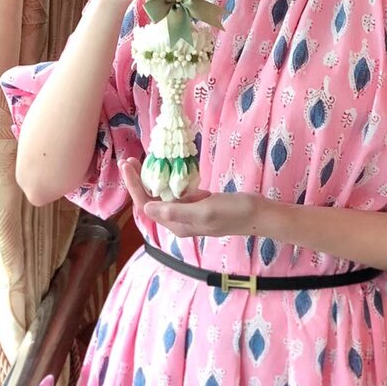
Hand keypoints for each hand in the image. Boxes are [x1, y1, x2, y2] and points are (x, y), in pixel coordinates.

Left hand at [121, 158, 264, 237]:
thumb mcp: (205, 210)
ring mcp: (189, 212)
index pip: (147, 206)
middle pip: (151, 201)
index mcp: (178, 225)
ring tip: (141, 161)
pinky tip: (166, 168)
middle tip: (129, 160)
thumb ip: (176, 210)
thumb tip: (147, 208)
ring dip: (151, 179)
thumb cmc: (233, 212)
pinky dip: (168, 180)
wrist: (258, 214)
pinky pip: (177, 192)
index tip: (128, 166)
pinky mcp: (198, 204)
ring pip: (163, 196)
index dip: (135, 186)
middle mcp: (180, 220)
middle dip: (138, 181)